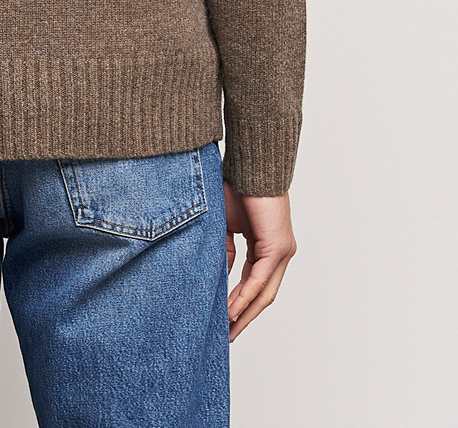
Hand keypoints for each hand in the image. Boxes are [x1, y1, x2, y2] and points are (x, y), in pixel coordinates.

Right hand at [223, 181, 296, 341]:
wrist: (249, 166)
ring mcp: (282, 252)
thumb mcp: (226, 227)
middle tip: (228, 336)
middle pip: (264, 295)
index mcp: (268, 247)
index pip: (256, 283)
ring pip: (264, 292)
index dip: (240, 303)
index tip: (224, 319)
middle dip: (245, 317)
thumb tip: (219, 275)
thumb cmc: (236, 187)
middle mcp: (280, 253)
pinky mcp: (278, 247)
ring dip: (245, 312)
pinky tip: (232, 310)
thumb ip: (225, 252)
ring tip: (229, 330)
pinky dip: (245, 296)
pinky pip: (260, 279)